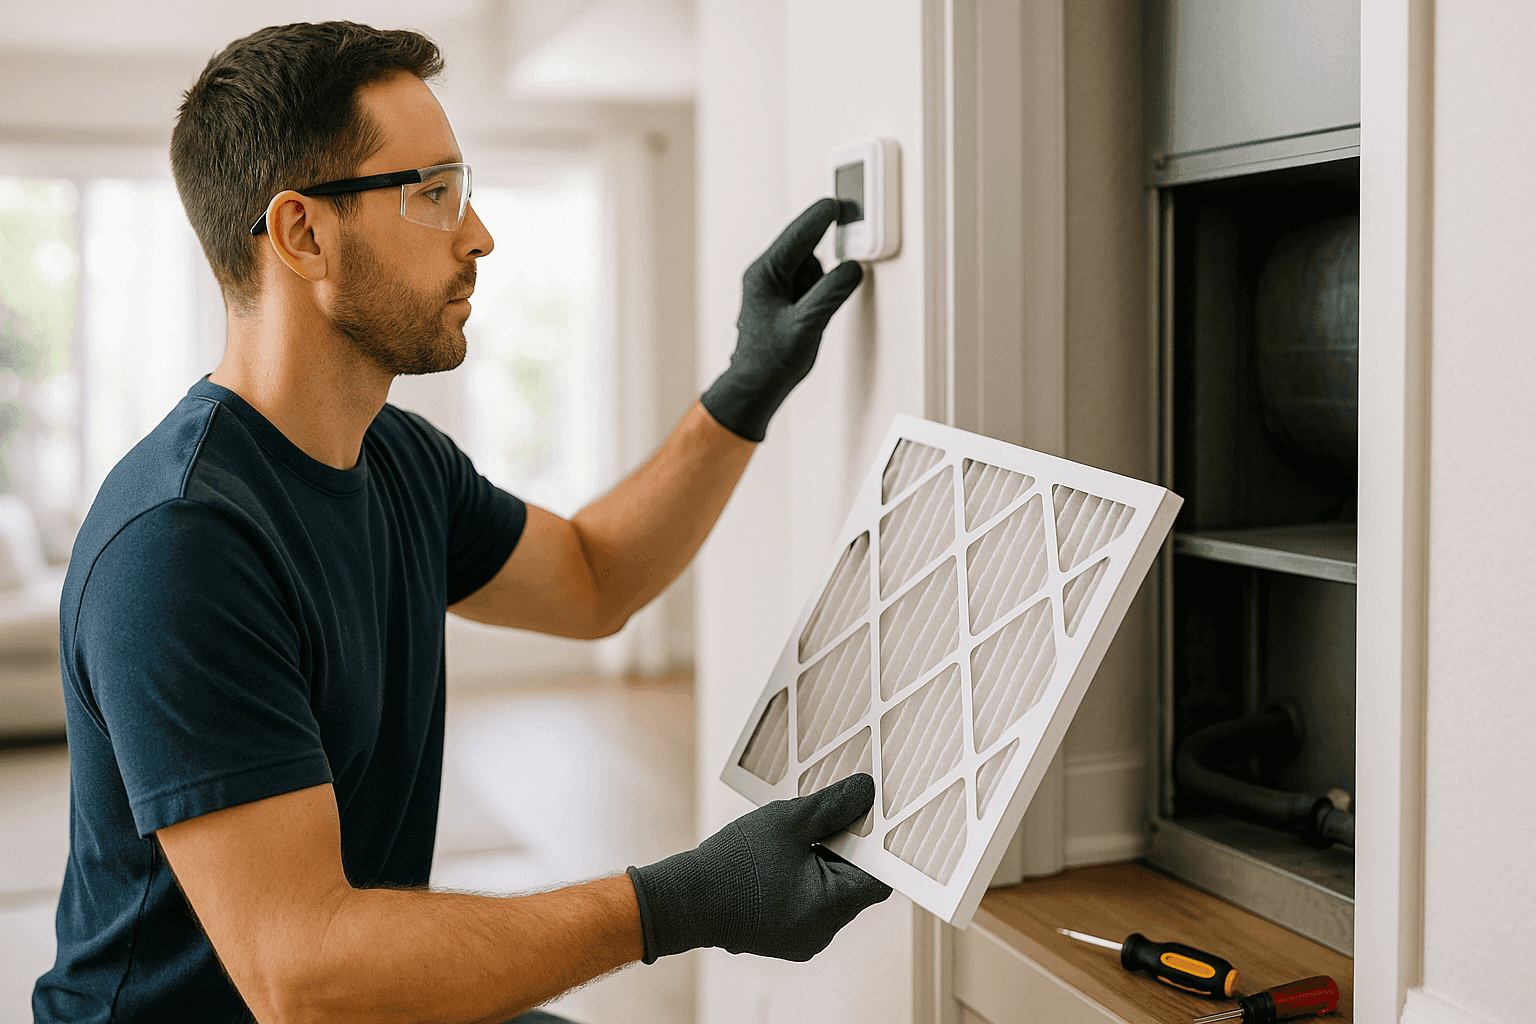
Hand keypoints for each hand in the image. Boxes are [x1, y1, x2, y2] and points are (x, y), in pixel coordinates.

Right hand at [626, 773, 891, 961]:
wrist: (682, 902)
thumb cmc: (732, 864)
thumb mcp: (787, 822)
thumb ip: (832, 807)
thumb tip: (867, 792)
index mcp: (830, 907)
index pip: (878, 876)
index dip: (876, 843)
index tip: (866, 814)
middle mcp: (824, 931)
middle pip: (854, 882)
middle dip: (843, 846)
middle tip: (826, 813)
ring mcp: (804, 938)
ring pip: (830, 891)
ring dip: (821, 860)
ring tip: (798, 832)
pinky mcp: (785, 937)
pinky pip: (809, 902)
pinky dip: (804, 877)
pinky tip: (783, 854)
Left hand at [700, 198, 864, 441]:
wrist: (755, 387)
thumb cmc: (769, 361)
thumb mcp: (806, 325)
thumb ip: (831, 293)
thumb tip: (852, 268)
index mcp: (764, 273)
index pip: (800, 233)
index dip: (825, 216)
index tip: (845, 203)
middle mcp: (766, 274)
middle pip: (806, 244)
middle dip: (828, 250)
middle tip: (848, 246)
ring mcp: (774, 286)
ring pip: (811, 264)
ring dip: (822, 279)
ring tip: (813, 313)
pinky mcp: (783, 298)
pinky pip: (809, 281)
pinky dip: (819, 291)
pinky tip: (813, 315)